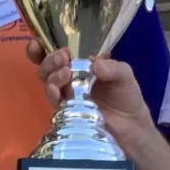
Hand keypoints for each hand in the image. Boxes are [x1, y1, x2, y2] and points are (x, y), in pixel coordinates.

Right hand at [26, 43, 153, 140]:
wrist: (132, 125)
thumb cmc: (127, 96)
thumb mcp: (125, 75)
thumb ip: (113, 67)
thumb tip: (94, 64)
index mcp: (80, 64)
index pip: (57, 53)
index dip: (43, 47)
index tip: (38, 43)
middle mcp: (69, 78)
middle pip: (47, 66)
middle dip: (50, 60)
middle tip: (63, 58)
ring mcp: (66, 95)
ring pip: (48, 81)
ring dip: (52, 75)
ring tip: (66, 72)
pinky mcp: (66, 110)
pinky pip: (54, 100)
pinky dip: (52, 93)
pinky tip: (57, 90)